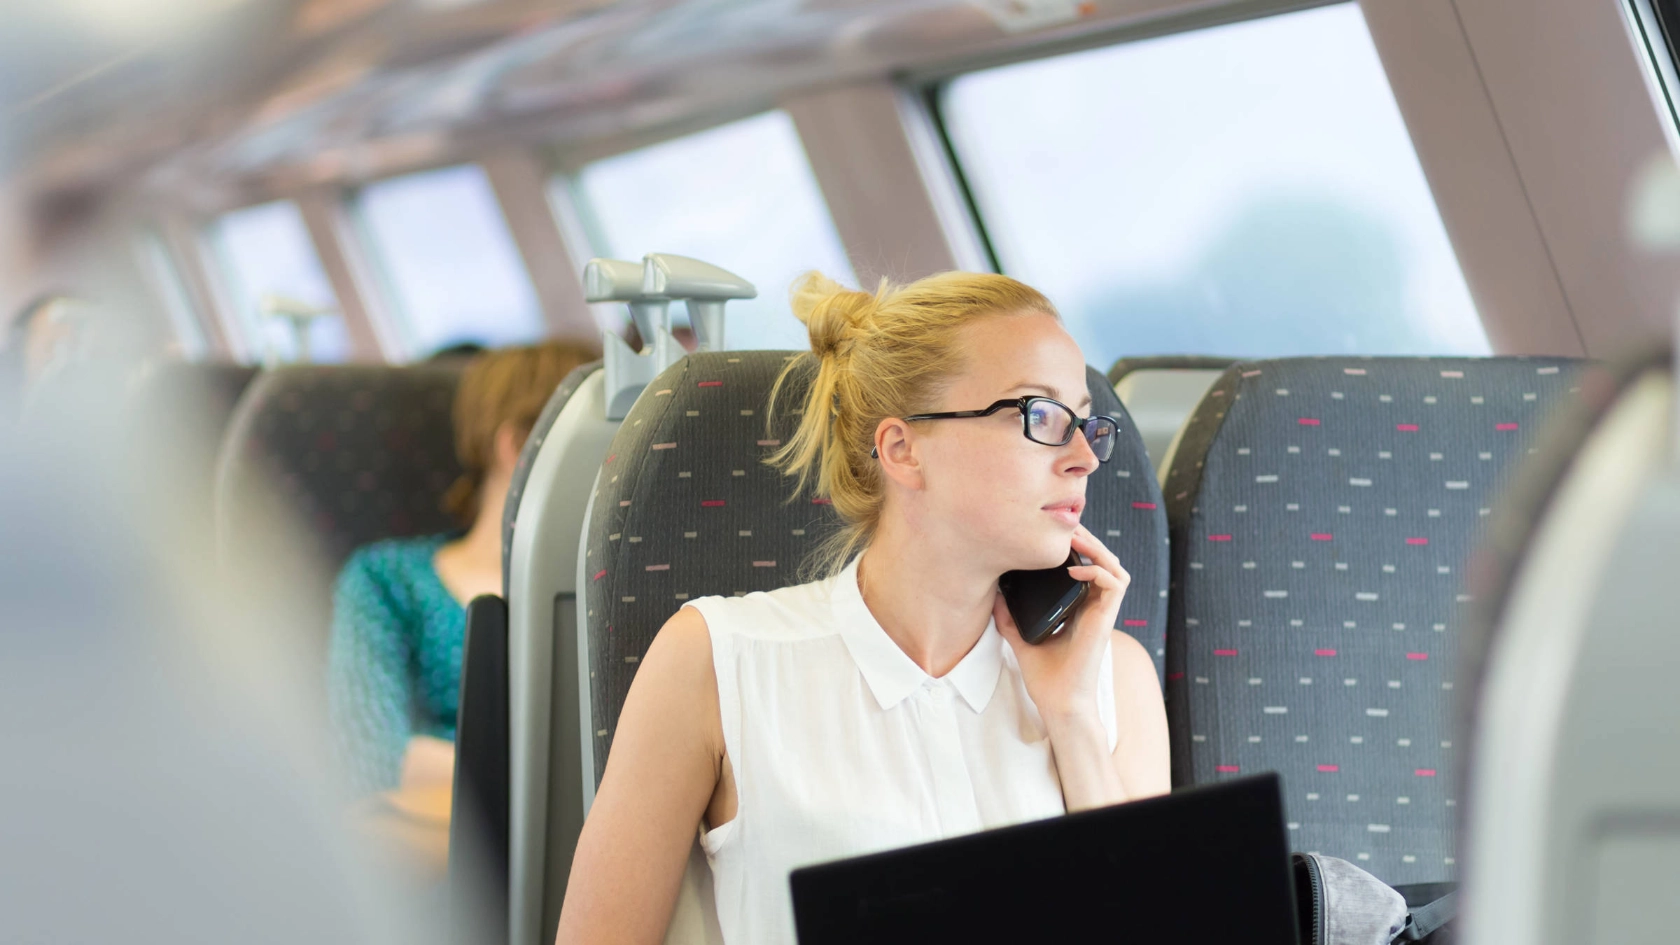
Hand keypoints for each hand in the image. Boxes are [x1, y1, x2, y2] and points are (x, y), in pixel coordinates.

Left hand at [993, 524, 1131, 724]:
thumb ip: (1009, 616)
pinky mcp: (1105, 621)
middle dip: (1087, 540)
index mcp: (1079, 609)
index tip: (1053, 535)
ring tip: (1074, 538)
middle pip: (1103, 561)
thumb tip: (993, 594)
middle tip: (1064, 525)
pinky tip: (1074, 569)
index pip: (1086, 568)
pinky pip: (1115, 585)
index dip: (1076, 548)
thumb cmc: (1045, 677)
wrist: (1059, 703)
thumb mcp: (1020, 638)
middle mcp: (1093, 608)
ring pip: (1115, 568)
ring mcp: (1102, 614)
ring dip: (1098, 549)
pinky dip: (1098, 571)